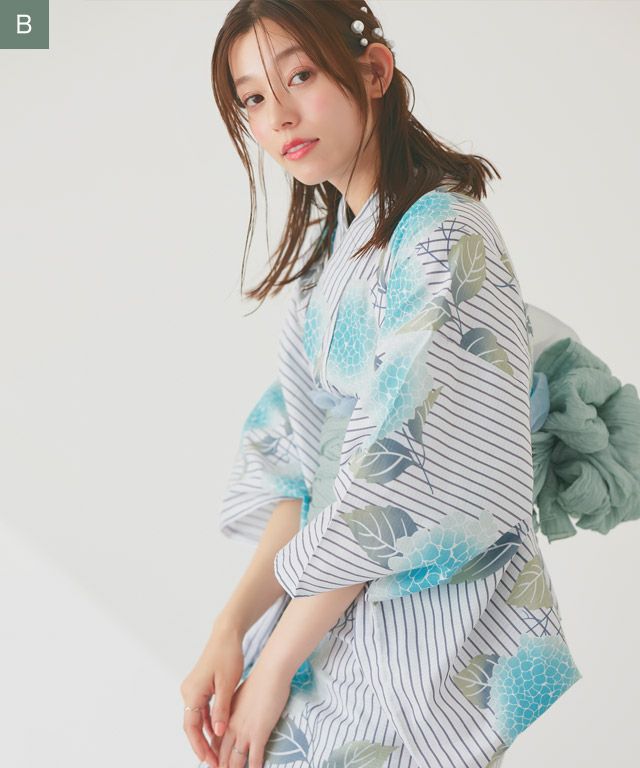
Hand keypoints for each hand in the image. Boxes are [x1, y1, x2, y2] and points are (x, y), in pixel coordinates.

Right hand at [180, 622, 245, 767]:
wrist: (227, 635)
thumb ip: (221, 710)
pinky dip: (207, 722)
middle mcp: (188, 691)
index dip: (199, 746)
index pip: (191, 726)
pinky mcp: (199, 686)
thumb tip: (217, 733)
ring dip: (205, 735)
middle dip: (202, 745)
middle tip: (214, 762)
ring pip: (196, 718)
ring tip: (216, 752)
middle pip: (191, 725)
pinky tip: (217, 733)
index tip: (208, 760)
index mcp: (192, 691)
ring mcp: (192, 688)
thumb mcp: (227, 685)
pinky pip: (201, 709)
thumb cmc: (227, 655)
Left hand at [217, 657, 292, 767]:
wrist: (270, 672)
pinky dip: (254, 767)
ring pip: (236, 760)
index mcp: (227, 717)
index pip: (217, 743)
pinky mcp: (259, 733)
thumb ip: (236, 710)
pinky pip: (255, 758)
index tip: (218, 764)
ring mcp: (245, 731)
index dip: (217, 756)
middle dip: (223, 767)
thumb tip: (237, 717)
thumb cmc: (258, 681)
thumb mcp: (241, 696)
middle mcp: (232, 727)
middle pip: (223, 755)